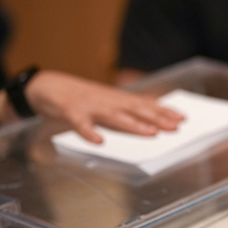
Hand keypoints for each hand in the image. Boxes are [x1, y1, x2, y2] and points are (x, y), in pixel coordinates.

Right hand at [2, 70, 183, 142]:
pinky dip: (89, 132)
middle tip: (175, 126)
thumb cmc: (79, 97)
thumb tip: (152, 111)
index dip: (163, 111)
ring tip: (151, 133)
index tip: (181, 118)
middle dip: (156, 118)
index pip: (144, 105)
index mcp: (115, 100)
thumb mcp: (106, 101)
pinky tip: (99, 141)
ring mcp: (89, 106)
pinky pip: (80, 124)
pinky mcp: (69, 112)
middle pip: (135, 110)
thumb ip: (126, 108)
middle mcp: (106, 101)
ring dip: (133, 125)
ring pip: (114, 117)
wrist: (46, 86)